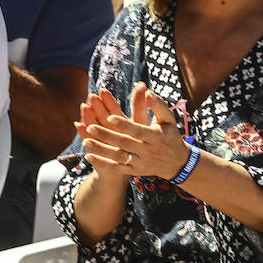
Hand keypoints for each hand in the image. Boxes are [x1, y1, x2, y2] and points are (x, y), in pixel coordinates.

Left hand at [76, 84, 190, 179]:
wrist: (176, 163)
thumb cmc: (170, 136)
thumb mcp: (169, 119)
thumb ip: (159, 105)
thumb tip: (148, 91)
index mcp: (155, 136)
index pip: (137, 130)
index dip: (124, 124)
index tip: (110, 116)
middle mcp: (147, 151)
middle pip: (124, 143)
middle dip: (106, 136)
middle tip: (90, 127)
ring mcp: (140, 162)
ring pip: (118, 157)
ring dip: (101, 150)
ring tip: (85, 141)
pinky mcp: (134, 171)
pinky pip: (117, 169)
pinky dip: (103, 163)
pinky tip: (89, 156)